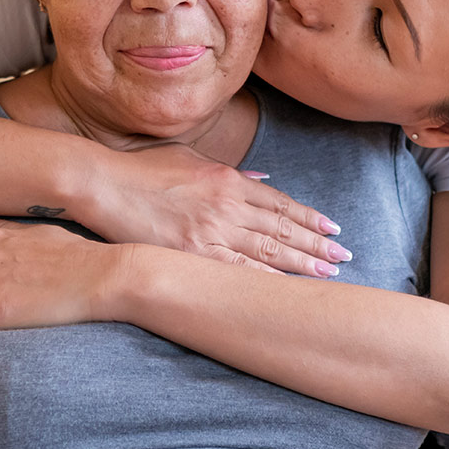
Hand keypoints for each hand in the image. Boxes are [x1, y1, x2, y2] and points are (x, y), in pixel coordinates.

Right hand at [81, 143, 348, 277]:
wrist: (104, 184)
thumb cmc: (143, 169)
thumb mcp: (192, 159)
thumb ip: (230, 172)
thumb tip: (263, 180)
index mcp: (228, 179)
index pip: (280, 203)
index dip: (310, 217)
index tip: (332, 228)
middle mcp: (227, 205)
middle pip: (283, 228)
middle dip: (317, 244)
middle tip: (344, 256)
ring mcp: (211, 231)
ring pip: (268, 250)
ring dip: (301, 263)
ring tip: (328, 272)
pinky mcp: (192, 253)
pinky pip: (237, 271)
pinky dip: (265, 280)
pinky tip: (286, 289)